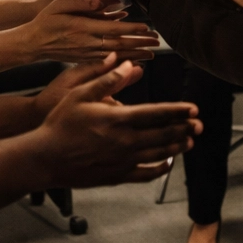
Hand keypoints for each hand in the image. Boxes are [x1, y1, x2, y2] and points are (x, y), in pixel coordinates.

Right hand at [23, 0, 159, 62]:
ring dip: (134, 55)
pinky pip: (108, 61)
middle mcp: (87, 43)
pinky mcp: (85, 59)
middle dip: (140, 44)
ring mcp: (87, 53)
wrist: (33, 43)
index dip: (131, 29)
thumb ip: (79, 1)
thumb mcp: (58, 3)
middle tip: (157, 42)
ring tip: (152, 54)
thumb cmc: (45, 20)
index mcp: (83, 28)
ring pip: (116, 55)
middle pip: (119, 44)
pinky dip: (122, 61)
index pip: (113, 29)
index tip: (147, 28)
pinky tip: (133, 61)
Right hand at [31, 58, 201, 187]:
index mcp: (117, 119)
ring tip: (190, 141)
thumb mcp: (80, 94)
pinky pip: (144, 174)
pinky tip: (168, 163)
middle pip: (163, 135)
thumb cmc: (59, 124)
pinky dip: (160, 169)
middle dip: (184, 129)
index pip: (157, 114)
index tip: (193, 109)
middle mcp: (124, 142)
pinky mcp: (116, 176)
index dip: (178, 111)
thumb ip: (108, 80)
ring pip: (158, 154)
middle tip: (199, 125)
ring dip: (176, 147)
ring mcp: (121, 161)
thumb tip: (130, 65)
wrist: (44, 158)